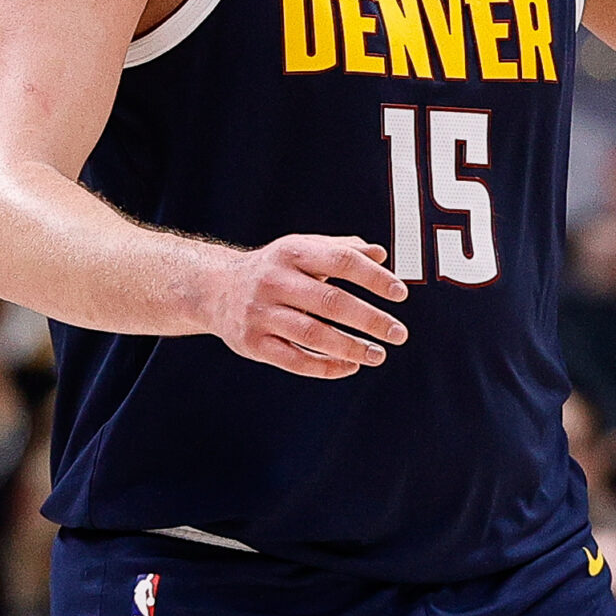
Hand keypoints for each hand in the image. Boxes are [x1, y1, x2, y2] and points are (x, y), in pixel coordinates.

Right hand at [198, 234, 410, 377]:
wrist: (215, 288)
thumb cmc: (274, 268)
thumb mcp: (303, 249)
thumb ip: (342, 249)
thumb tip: (382, 254)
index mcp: (293, 252)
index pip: (341, 261)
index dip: (373, 277)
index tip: (400, 294)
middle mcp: (275, 281)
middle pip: (330, 302)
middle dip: (370, 320)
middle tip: (399, 333)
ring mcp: (261, 313)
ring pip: (312, 334)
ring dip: (351, 347)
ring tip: (378, 355)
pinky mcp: (252, 343)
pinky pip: (294, 360)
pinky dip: (325, 367)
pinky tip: (350, 367)